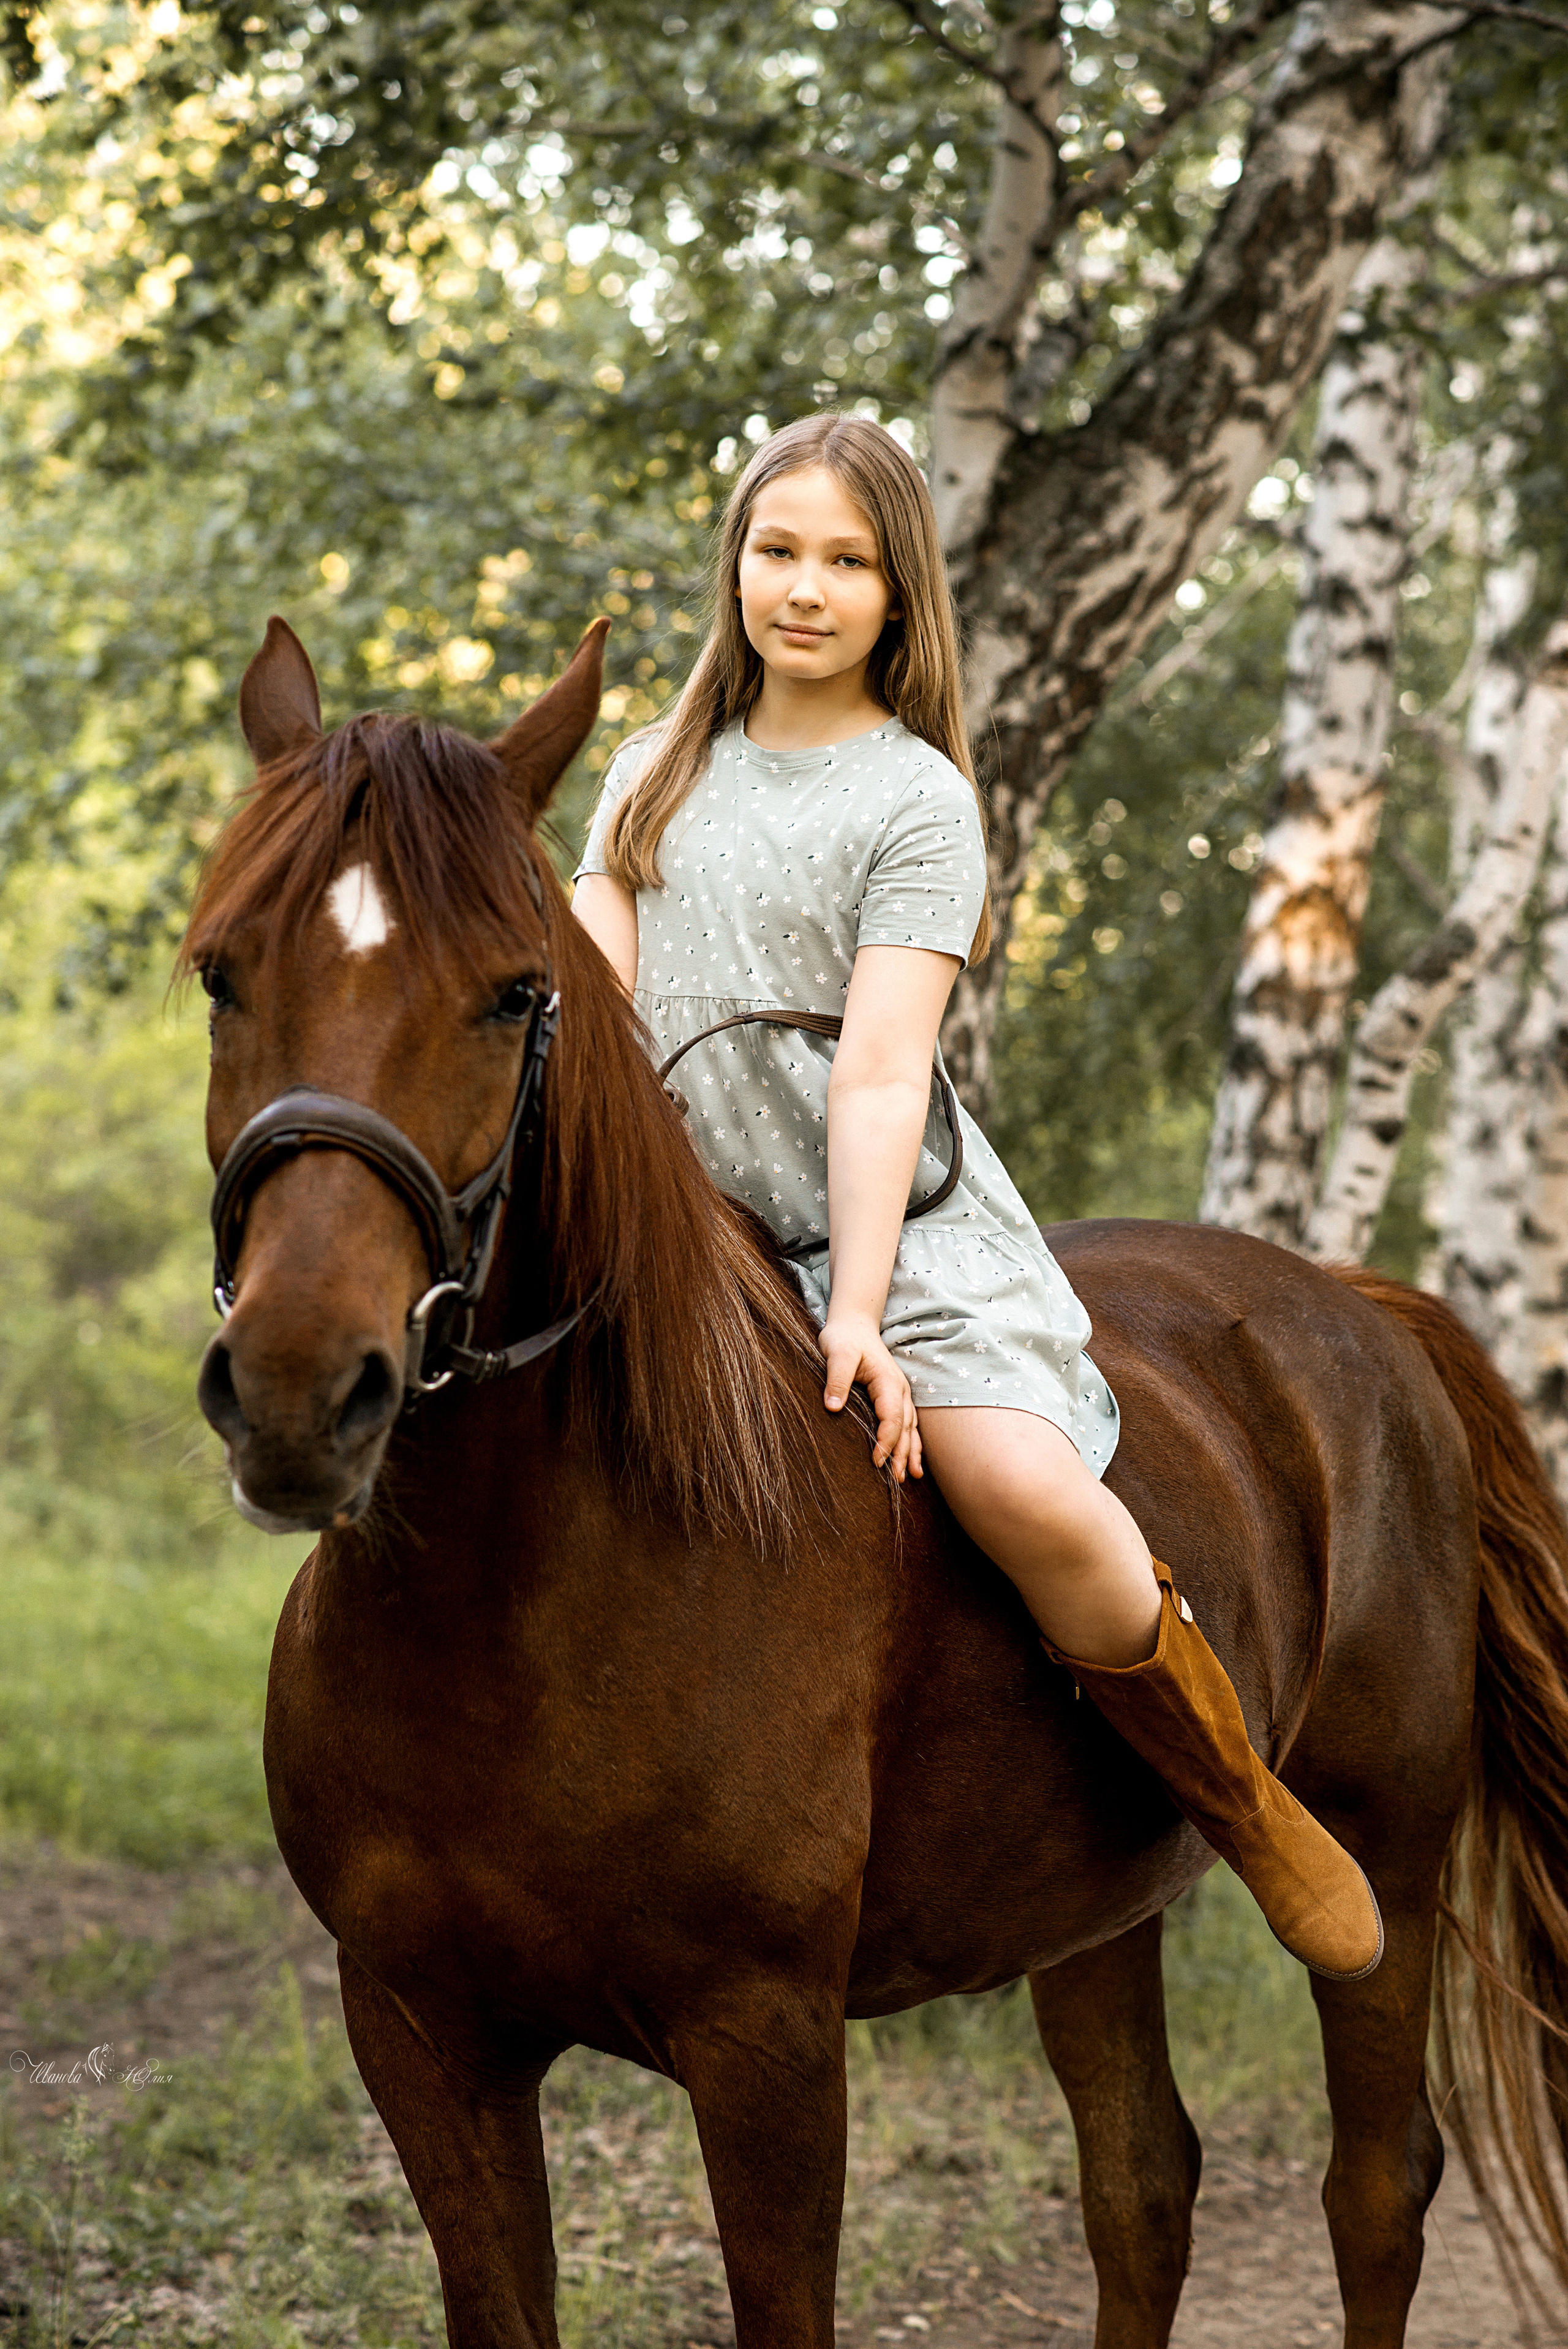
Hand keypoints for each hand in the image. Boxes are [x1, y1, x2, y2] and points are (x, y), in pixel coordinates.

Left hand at [819, 1312, 922, 1482]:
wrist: (854, 1323)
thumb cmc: (844, 1338)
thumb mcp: (837, 1353)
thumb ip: (836, 1378)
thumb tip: (833, 1406)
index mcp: (887, 1380)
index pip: (891, 1417)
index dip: (886, 1440)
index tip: (876, 1461)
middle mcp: (899, 1389)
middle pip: (905, 1427)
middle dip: (902, 1453)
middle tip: (896, 1479)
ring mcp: (900, 1393)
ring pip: (910, 1427)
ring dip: (911, 1451)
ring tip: (911, 1476)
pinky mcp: (895, 1397)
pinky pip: (908, 1423)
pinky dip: (911, 1442)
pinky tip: (911, 1460)